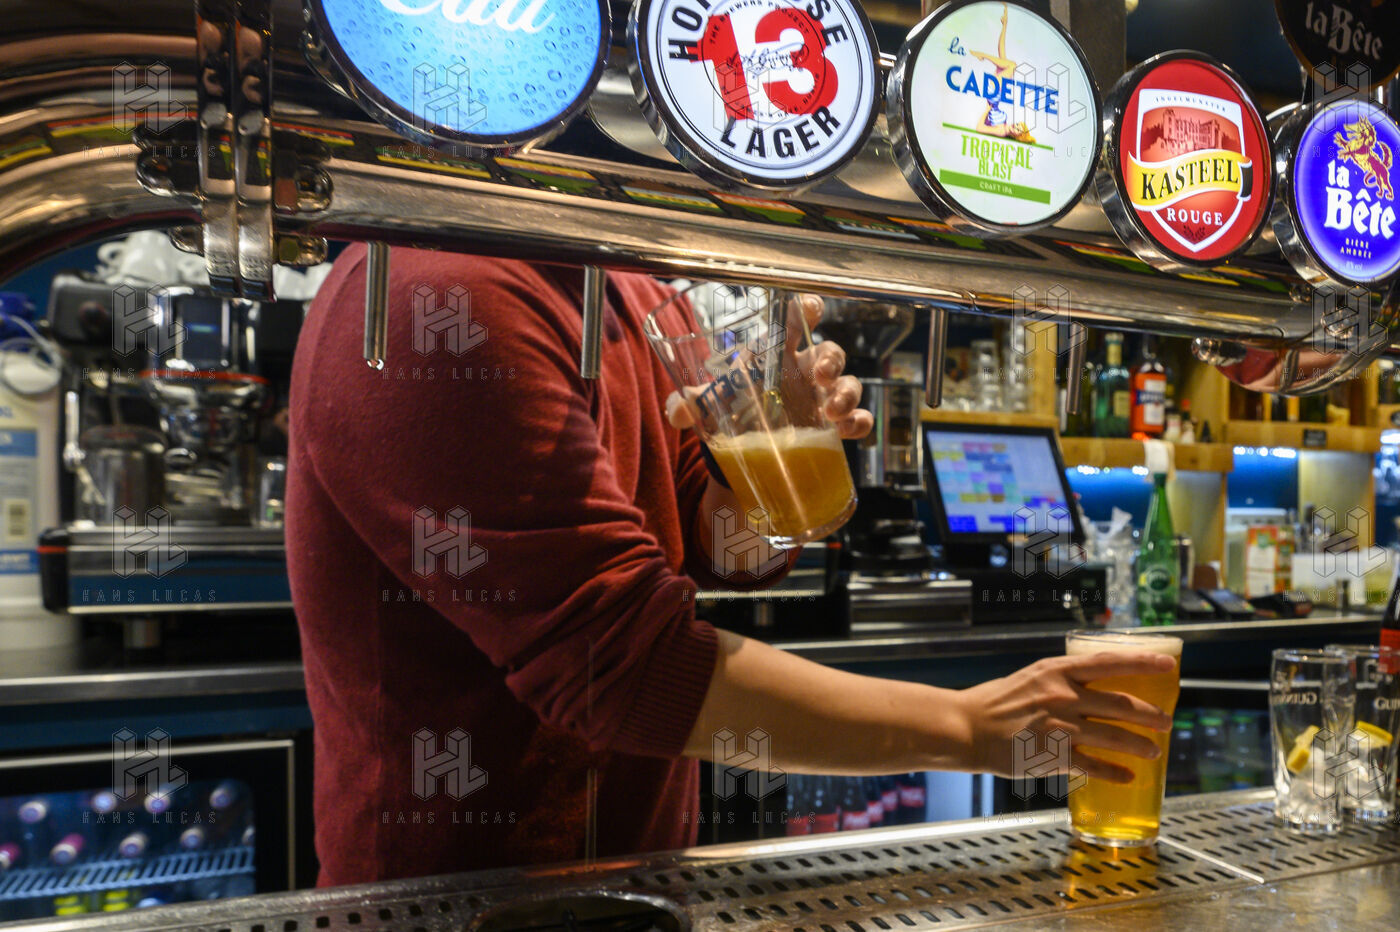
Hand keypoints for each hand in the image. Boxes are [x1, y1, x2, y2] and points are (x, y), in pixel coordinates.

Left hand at [665, 294, 873, 439]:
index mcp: (775, 352)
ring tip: (832, 410)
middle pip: (830, 351)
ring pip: (848, 383)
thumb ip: (688, 403)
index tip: (810, 308)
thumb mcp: (705, 403)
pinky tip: (847, 430)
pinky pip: (856, 418)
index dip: (807, 307)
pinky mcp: (829, 427)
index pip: (796, 319)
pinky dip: (858, 423)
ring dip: (846, 392)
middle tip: (821, 374)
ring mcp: (820, 398)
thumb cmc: (728, 407)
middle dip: (832, 358)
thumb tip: (677, 411)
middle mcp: (803, 370)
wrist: (738, 448)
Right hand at [952, 651, 1175, 782]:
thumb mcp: (1032, 677)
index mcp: (1057, 671)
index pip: (1110, 663)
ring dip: (1140, 746)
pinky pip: (1094, 766)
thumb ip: (1062, 681)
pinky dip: (1115, 773)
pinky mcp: (1054, 755)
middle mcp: (1063, 696)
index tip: (1168, 664)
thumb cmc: (996, 701)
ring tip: (1154, 752)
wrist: (967, 727)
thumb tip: (1093, 688)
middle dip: (1152, 715)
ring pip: (1115, 737)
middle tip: (1166, 722)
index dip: (1143, 663)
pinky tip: (1127, 778)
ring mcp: (1061, 727)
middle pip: (1122, 704)